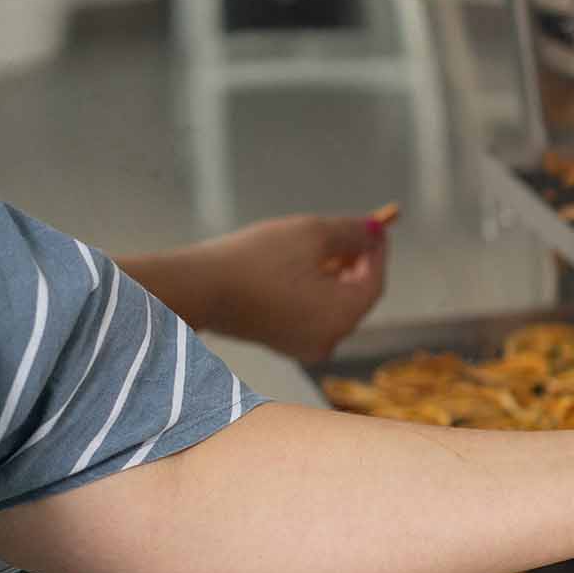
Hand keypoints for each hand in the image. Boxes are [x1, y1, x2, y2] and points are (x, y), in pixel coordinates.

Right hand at [198, 211, 391, 361]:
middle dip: (356, 262)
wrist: (196, 288)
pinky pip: (309, 313)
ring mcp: (303, 346)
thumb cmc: (255, 259)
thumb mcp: (311, 234)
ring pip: (332, 304)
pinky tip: (301, 264)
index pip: (373, 283)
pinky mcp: (280, 342)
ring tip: (324, 243)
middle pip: (354, 296)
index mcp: (341, 318)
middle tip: (353, 231)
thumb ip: (351, 232)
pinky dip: (312, 289)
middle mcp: (328, 340)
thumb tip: (373, 230)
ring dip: (333, 273)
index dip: (377, 252)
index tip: (376, 226)